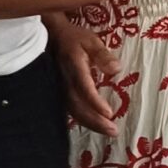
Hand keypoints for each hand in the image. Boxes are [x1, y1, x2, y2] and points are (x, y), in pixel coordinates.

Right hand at [46, 14, 119, 136]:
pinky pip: (70, 108)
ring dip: (90, 123)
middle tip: (113, 131)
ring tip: (107, 131)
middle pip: (78, 105)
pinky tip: (94, 125)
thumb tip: (116, 69)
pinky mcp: (60, 91)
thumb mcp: (91, 40)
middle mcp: (65, 81)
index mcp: (74, 67)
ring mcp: (60, 87)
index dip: (95, 102)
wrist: (51, 36)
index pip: (83, 87)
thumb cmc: (74, 38)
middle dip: (95, 120)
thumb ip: (102, 55)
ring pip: (73, 110)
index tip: (109, 113)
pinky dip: (83, 119)